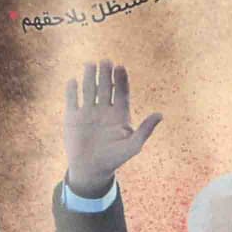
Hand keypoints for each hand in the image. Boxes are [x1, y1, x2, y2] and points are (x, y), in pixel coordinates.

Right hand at [64, 61, 161, 197]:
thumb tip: (160, 114)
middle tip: (106, 61)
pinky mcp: (72, 118)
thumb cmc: (114, 159)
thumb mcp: (133, 146)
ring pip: (88, 90)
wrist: (91, 170)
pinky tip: (73, 81)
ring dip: (90, 77)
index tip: (121, 67)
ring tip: (91, 64)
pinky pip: (72, 100)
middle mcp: (104, 110)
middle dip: (105, 74)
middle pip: (104, 87)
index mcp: (119, 114)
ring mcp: (87, 112)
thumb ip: (145, 130)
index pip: (121, 92)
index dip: (121, 80)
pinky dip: (72, 91)